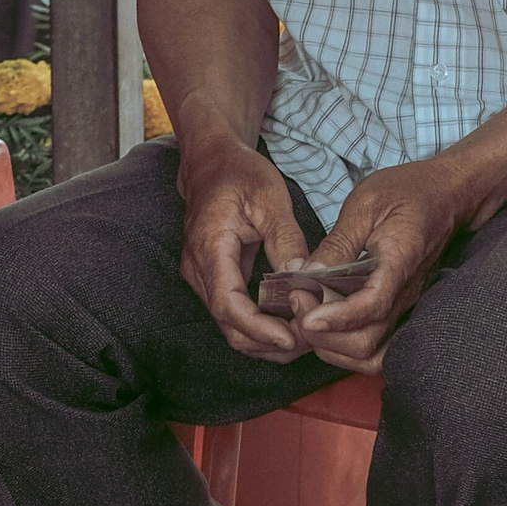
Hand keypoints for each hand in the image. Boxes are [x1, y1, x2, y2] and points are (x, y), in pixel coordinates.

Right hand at [177, 128, 317, 356]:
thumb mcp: (269, 197)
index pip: (229, 305)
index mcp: (209, 248)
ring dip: (265, 340)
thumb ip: (286, 239)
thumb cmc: (238, 173)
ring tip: (303, 337)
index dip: (260, 329)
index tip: (291, 338)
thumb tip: (303, 277)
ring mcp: (202, 277)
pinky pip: (233, 313)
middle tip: (308, 342)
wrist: (210, 162)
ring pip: (230, 326)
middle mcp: (198, 269)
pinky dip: (260, 325)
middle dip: (267, 343)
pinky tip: (288, 323)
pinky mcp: (212, 279)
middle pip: (228, 326)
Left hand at [275, 155, 488, 375]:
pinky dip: (346, 350)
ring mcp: (406, 308)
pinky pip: (376, 349)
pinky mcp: (400, 312)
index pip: (373, 306)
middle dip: (323, 334)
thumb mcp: (365, 204)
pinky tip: (327, 326)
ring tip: (308, 317)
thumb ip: (338, 243)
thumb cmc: (409, 191)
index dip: (337, 318)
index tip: (306, 315)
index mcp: (401, 262)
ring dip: (332, 347)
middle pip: (366, 343)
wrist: (449, 196)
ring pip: (370, 355)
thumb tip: (306, 273)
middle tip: (298, 301)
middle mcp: (407, 295)